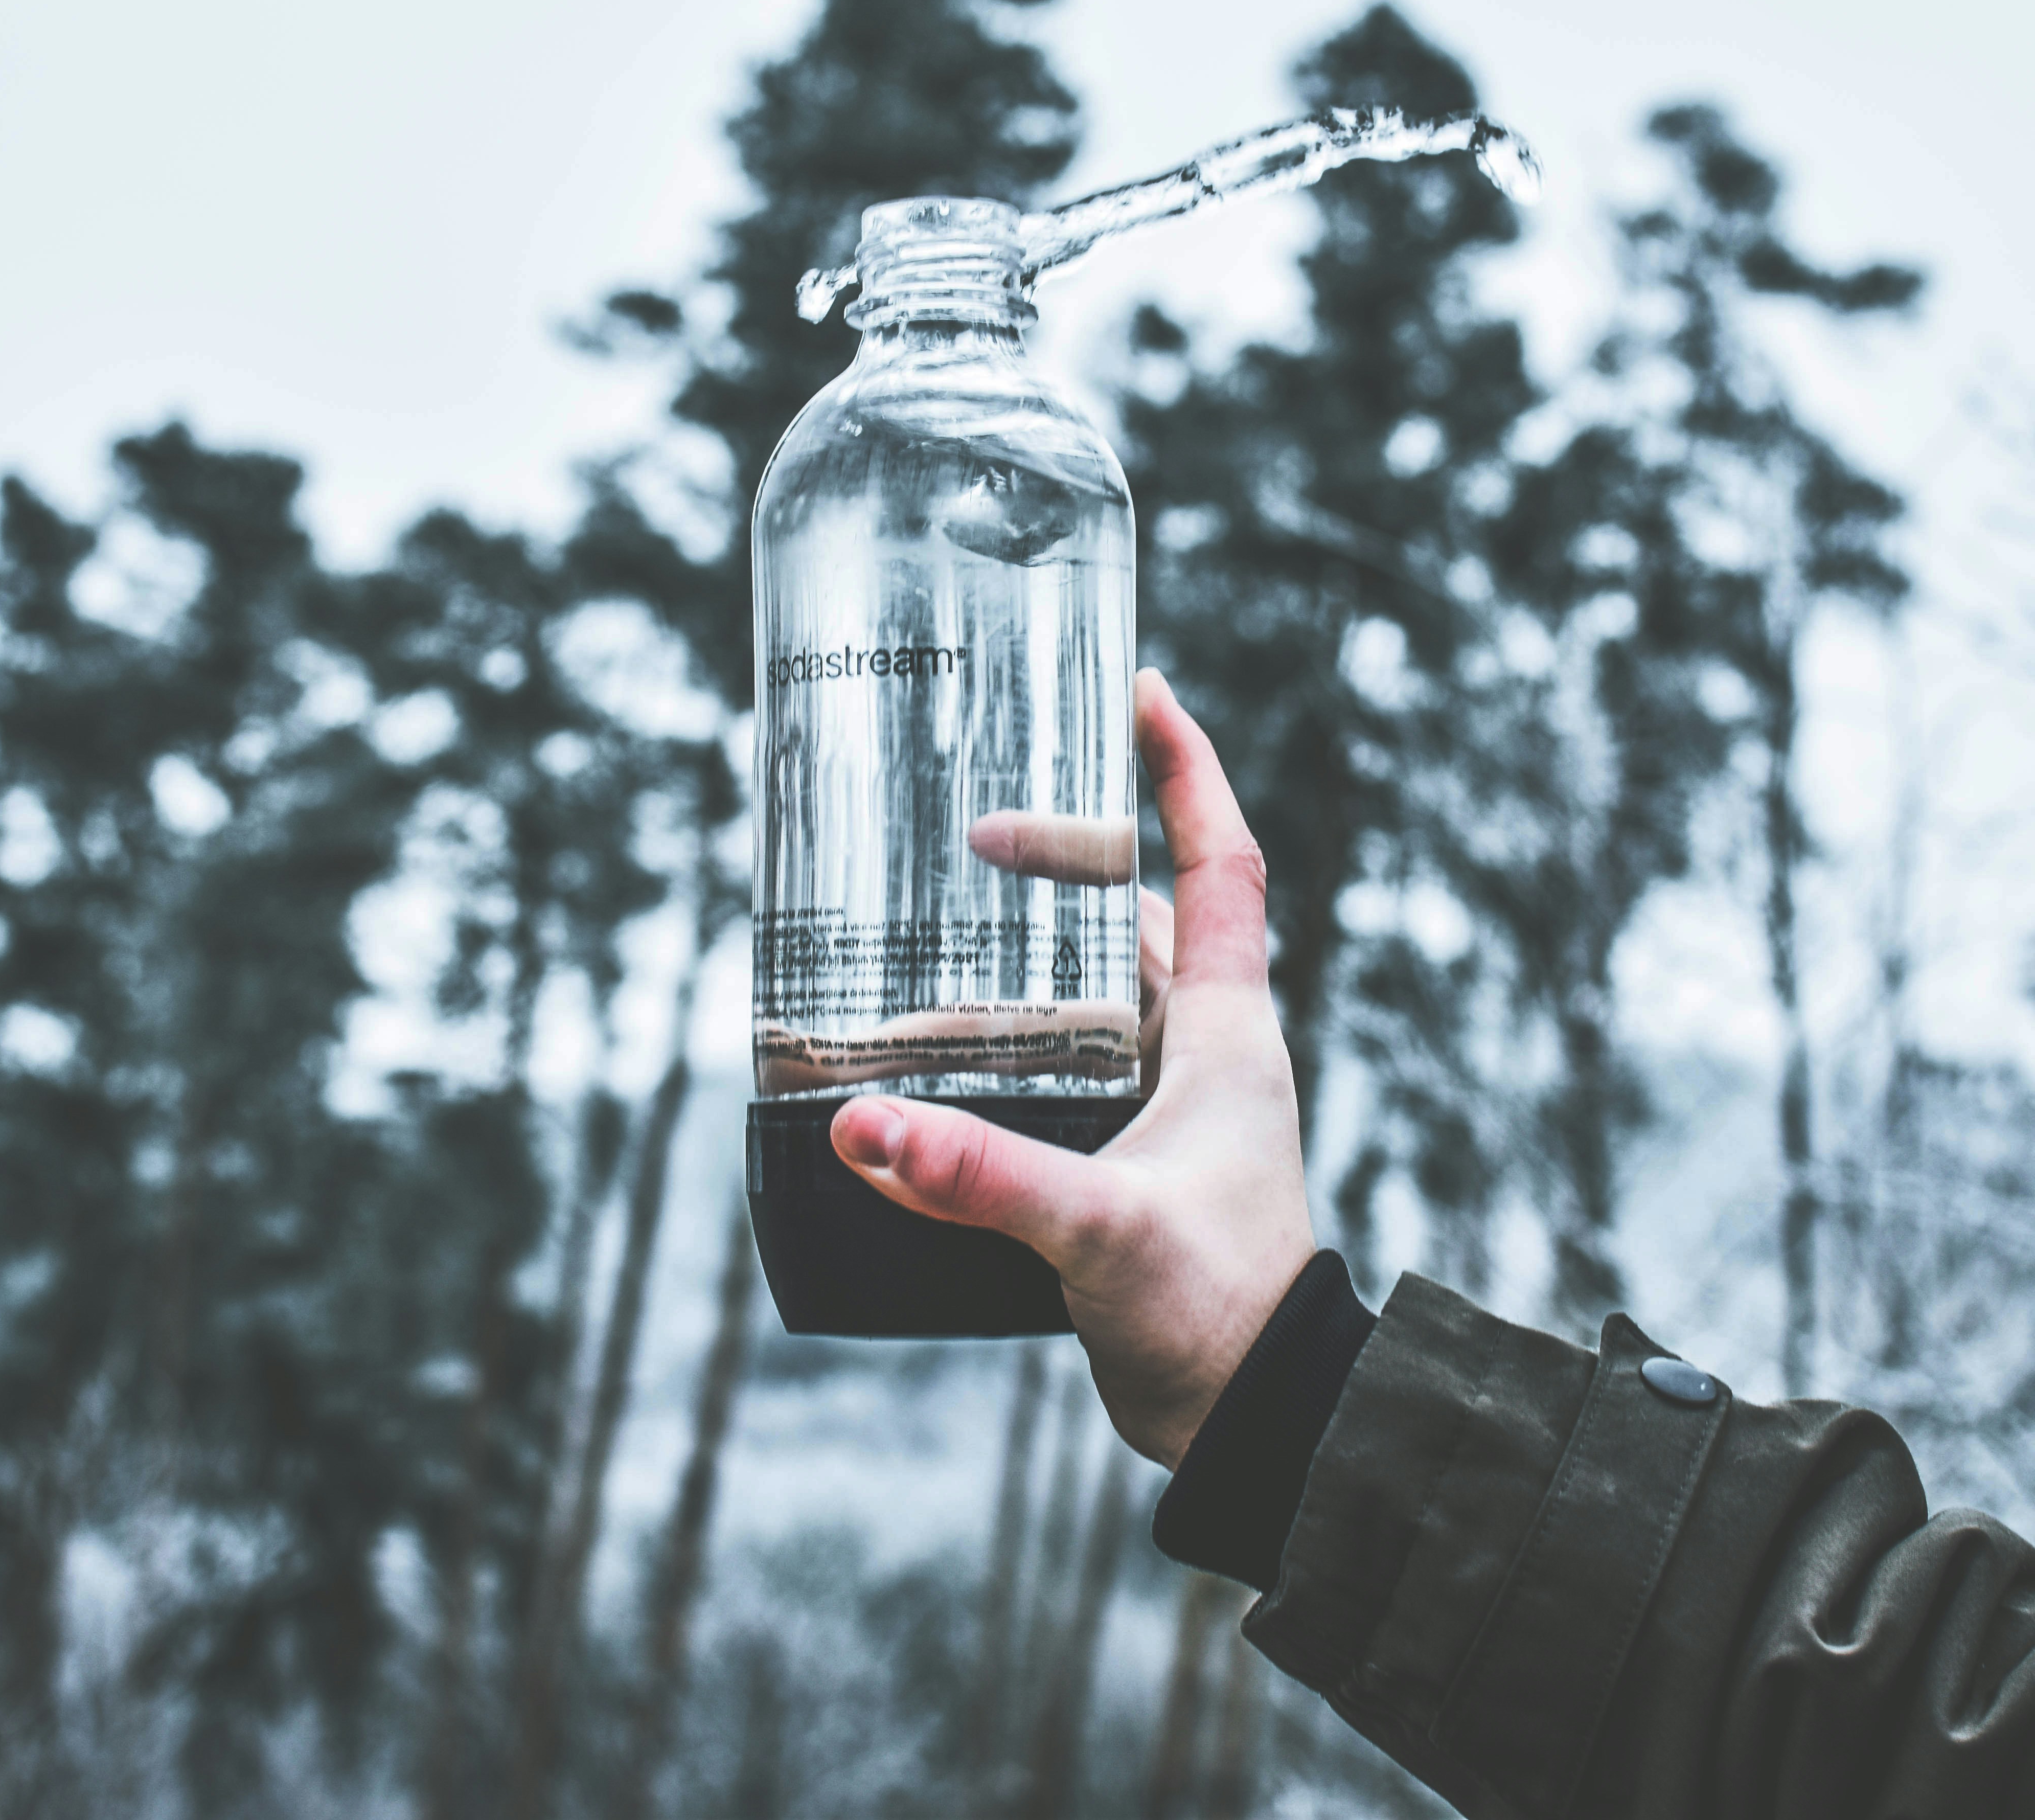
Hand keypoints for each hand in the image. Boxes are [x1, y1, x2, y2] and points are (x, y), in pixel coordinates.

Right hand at [830, 668, 1314, 1468]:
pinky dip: (1000, 1045)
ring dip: (1013, 965)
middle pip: (1136, 913)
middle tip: (969, 832)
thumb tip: (858, 1127)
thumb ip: (982, 1178)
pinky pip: (1061, 1063)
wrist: (1253, 1421)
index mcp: (1228, 1029)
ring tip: (919, 949)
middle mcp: (1201, 1047)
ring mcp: (1164, 1100)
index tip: (1141, 690)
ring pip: (1088, 991)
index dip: (1187, 772)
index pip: (1222, 864)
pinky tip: (926, 1062)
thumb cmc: (1221, 1313)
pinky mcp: (1125, 1153)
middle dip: (1059, 860)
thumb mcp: (1100, 1232)